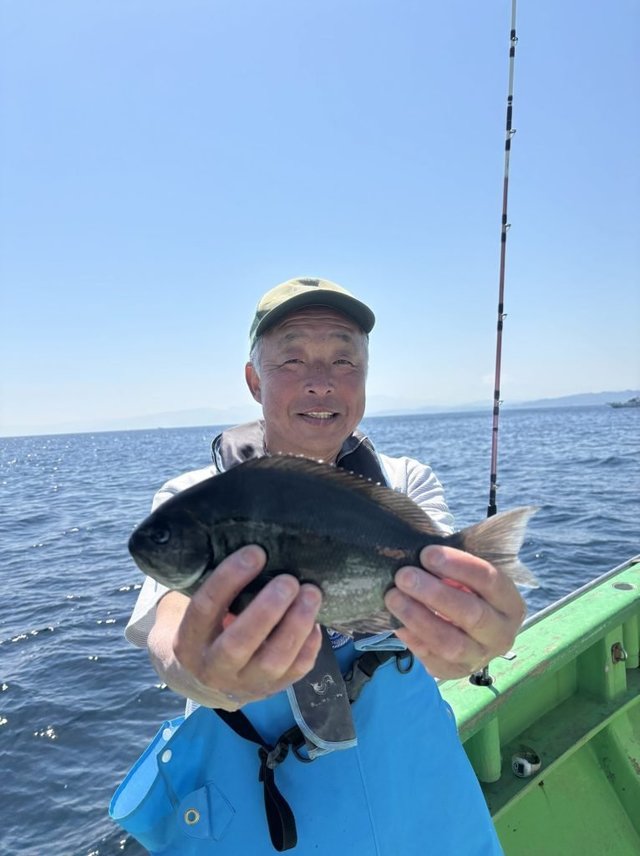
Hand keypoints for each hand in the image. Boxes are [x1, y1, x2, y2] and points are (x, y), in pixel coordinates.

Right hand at [158, 545, 322, 708]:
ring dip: (296, 625)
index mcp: (188, 641)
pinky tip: (315, 621)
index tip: (256, 552)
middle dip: (267, 610)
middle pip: (239, 642)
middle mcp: (213, 668)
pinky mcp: (271, 691)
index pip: (205, 609)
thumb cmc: (206, 626)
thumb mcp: (196, 609)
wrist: (203, 678)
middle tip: (289, 580)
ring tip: (312, 593)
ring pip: (273, 661)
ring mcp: (244, 684)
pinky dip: (309, 645)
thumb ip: (214, 586)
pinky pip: (295, 672)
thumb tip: (249, 541)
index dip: (229, 579)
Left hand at [384, 545, 526, 678]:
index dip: (458, 566)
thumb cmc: (465, 591)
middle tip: (404, 576)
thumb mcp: (468, 575)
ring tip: (393, 597)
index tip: (426, 554)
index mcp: (511, 603)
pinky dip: (413, 639)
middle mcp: (501, 634)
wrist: (466, 631)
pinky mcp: (455, 672)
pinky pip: (432, 659)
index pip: (490, 580)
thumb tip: (421, 553)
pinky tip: (397, 621)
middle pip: (472, 615)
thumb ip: (454, 566)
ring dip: (418, 617)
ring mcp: (479, 658)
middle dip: (434, 593)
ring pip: (450, 643)